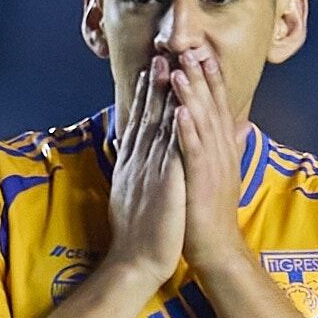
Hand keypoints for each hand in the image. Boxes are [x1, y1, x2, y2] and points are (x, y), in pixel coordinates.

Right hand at [105, 49, 185, 290]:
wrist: (136, 263)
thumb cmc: (141, 233)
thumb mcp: (140, 194)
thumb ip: (145, 169)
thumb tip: (144, 152)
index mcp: (136, 164)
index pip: (142, 122)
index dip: (149, 94)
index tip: (156, 68)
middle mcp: (139, 163)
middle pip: (148, 117)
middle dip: (156, 85)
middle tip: (162, 54)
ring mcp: (150, 172)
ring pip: (159, 127)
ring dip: (165, 97)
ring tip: (172, 69)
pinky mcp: (163, 186)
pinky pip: (170, 153)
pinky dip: (175, 130)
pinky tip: (181, 110)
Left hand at [160, 34, 248, 276]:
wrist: (216, 248)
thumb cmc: (212, 211)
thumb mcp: (223, 173)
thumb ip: (230, 146)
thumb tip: (241, 125)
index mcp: (223, 148)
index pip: (218, 105)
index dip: (211, 78)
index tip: (202, 52)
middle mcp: (222, 151)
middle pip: (212, 106)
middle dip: (202, 76)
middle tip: (191, 46)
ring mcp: (213, 165)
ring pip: (202, 123)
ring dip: (192, 95)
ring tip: (181, 69)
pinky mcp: (201, 181)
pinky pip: (193, 152)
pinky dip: (187, 130)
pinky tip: (179, 111)